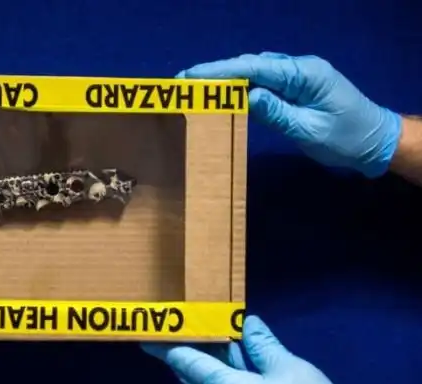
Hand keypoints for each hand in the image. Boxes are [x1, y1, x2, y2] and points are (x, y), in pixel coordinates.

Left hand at [142, 316, 365, 383]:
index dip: (166, 346)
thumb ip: (263, 345)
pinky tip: (233, 355)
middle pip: (194, 372)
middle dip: (184, 349)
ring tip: (204, 333)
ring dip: (206, 358)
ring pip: (209, 381)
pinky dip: (223, 369)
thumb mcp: (287, 368)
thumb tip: (247, 324)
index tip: (147, 334)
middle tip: (177, 326)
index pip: (186, 362)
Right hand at [178, 52, 401, 177]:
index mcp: (305, 74)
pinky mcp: (297, 89)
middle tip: (185, 82)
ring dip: (227, 78)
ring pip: (256, 72)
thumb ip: (278, 113)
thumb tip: (248, 96)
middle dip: (217, 72)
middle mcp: (300, 69)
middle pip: (252, 65)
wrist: (375, 142)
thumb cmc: (345, 138)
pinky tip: (225, 94)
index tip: (191, 75)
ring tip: (197, 87)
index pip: (255, 68)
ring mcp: (298, 77)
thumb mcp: (310, 130)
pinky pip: (265, 82)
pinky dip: (242, 86)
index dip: (221, 71)